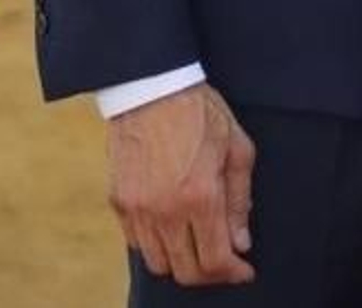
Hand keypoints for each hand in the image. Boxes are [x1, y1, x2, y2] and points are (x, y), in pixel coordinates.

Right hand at [107, 82, 255, 286]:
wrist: (152, 87)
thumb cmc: (201, 111)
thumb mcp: (236, 147)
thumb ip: (240, 199)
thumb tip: (241, 241)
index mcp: (200, 196)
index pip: (214, 260)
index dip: (232, 273)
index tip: (243, 271)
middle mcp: (165, 210)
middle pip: (185, 271)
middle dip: (209, 274)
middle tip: (224, 261)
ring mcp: (138, 209)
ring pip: (158, 263)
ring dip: (181, 262)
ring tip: (199, 244)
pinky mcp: (119, 202)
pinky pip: (137, 243)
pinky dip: (157, 245)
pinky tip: (173, 227)